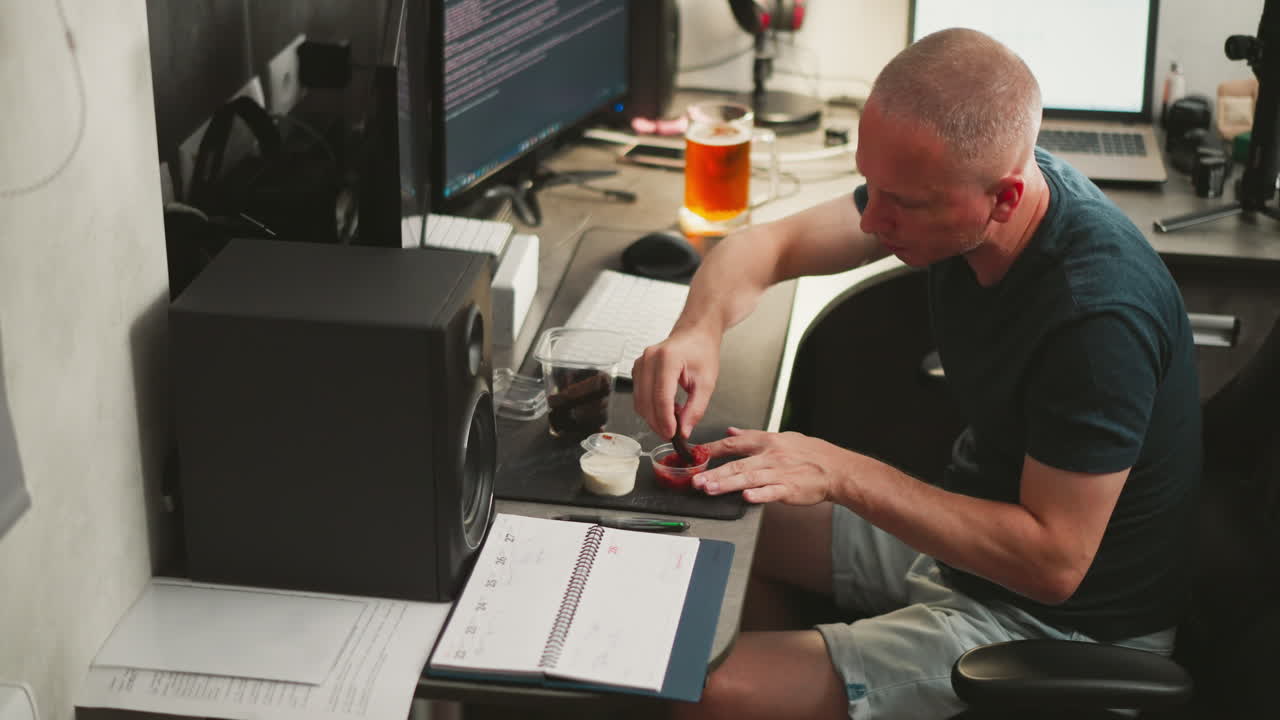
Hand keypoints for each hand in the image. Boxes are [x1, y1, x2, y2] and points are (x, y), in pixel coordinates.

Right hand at [631, 328, 720, 439]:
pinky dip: (649, 407)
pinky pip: (638, 395)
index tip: (673, 434)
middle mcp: (649, 359)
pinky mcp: (637, 368)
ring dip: (652, 416)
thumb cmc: (702, 351)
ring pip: (639, 400)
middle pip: (646, 401)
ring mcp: (640, 362)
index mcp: (668, 358)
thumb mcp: (706, 382)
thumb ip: (695, 409)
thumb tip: (684, 431)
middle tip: (672, 434)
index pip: (661, 396)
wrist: (695, 333)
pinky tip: (665, 409)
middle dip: (657, 422)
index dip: (665, 420)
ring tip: (672, 420)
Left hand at [693, 427, 849, 504]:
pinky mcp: (789, 488)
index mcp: (768, 442)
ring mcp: (780, 473)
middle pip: (737, 464)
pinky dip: (759, 494)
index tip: (696, 455)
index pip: (734, 443)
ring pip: (749, 478)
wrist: (837, 469)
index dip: (713, 449)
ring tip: (710, 489)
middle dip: (714, 472)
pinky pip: (772, 491)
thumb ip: (754, 436)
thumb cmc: (812, 454)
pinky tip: (746, 497)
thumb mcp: (782, 437)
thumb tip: (732, 432)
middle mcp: (771, 456)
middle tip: (697, 480)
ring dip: (727, 484)